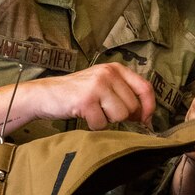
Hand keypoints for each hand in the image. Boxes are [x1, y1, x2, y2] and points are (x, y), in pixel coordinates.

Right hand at [23, 62, 156, 130]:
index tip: (146, 120)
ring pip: (119, 116)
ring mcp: (97, 86)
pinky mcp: (86, 100)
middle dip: (121, 116)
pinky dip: (93, 125)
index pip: (145, 87)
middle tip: (103, 111)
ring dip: (107, 120)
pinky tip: (84, 115)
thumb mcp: (103, 86)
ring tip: (93, 111)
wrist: (45, 94)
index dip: (149, 107)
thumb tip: (146, 117)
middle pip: (132, 107)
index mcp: (115, 69)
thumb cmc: (76, 93)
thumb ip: (124, 95)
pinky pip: (102, 123)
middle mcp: (108, 74)